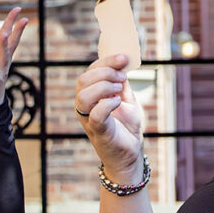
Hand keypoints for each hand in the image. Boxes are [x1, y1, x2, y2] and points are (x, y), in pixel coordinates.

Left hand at [0, 7, 28, 107]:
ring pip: (5, 56)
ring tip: (3, 34)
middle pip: (11, 42)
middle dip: (17, 30)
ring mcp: (1, 70)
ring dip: (4, 45)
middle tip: (23, 18)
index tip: (18, 9)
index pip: (8, 33)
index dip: (12, 21)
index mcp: (1, 52)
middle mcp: (4, 59)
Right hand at [75, 54, 144, 179]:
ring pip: (83, 96)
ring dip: (104, 87)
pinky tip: (118, 102)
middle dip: (106, 73)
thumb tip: (123, 64)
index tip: (124, 58)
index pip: (90, 72)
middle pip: (84, 80)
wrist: (130, 154)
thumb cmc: (126, 128)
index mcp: (90, 96)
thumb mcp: (127, 100)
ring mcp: (88, 119)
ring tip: (119, 91)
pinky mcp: (98, 131)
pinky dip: (108, 104)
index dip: (106, 61)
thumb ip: (122, 84)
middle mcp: (84, 106)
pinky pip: (95, 114)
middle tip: (123, 78)